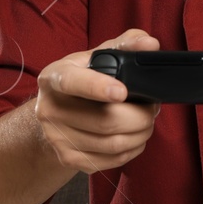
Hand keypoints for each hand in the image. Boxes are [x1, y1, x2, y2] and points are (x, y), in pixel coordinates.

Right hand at [33, 28, 161, 173]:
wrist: (56, 110)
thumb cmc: (84, 76)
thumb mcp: (98, 55)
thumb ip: (126, 43)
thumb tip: (150, 44)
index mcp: (55, 77)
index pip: (73, 83)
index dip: (97, 87)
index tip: (122, 92)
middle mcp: (50, 109)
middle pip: (105, 120)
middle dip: (140, 115)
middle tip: (152, 107)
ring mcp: (57, 138)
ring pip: (113, 143)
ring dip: (141, 133)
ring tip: (147, 120)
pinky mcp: (69, 158)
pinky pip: (112, 160)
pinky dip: (133, 149)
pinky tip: (135, 136)